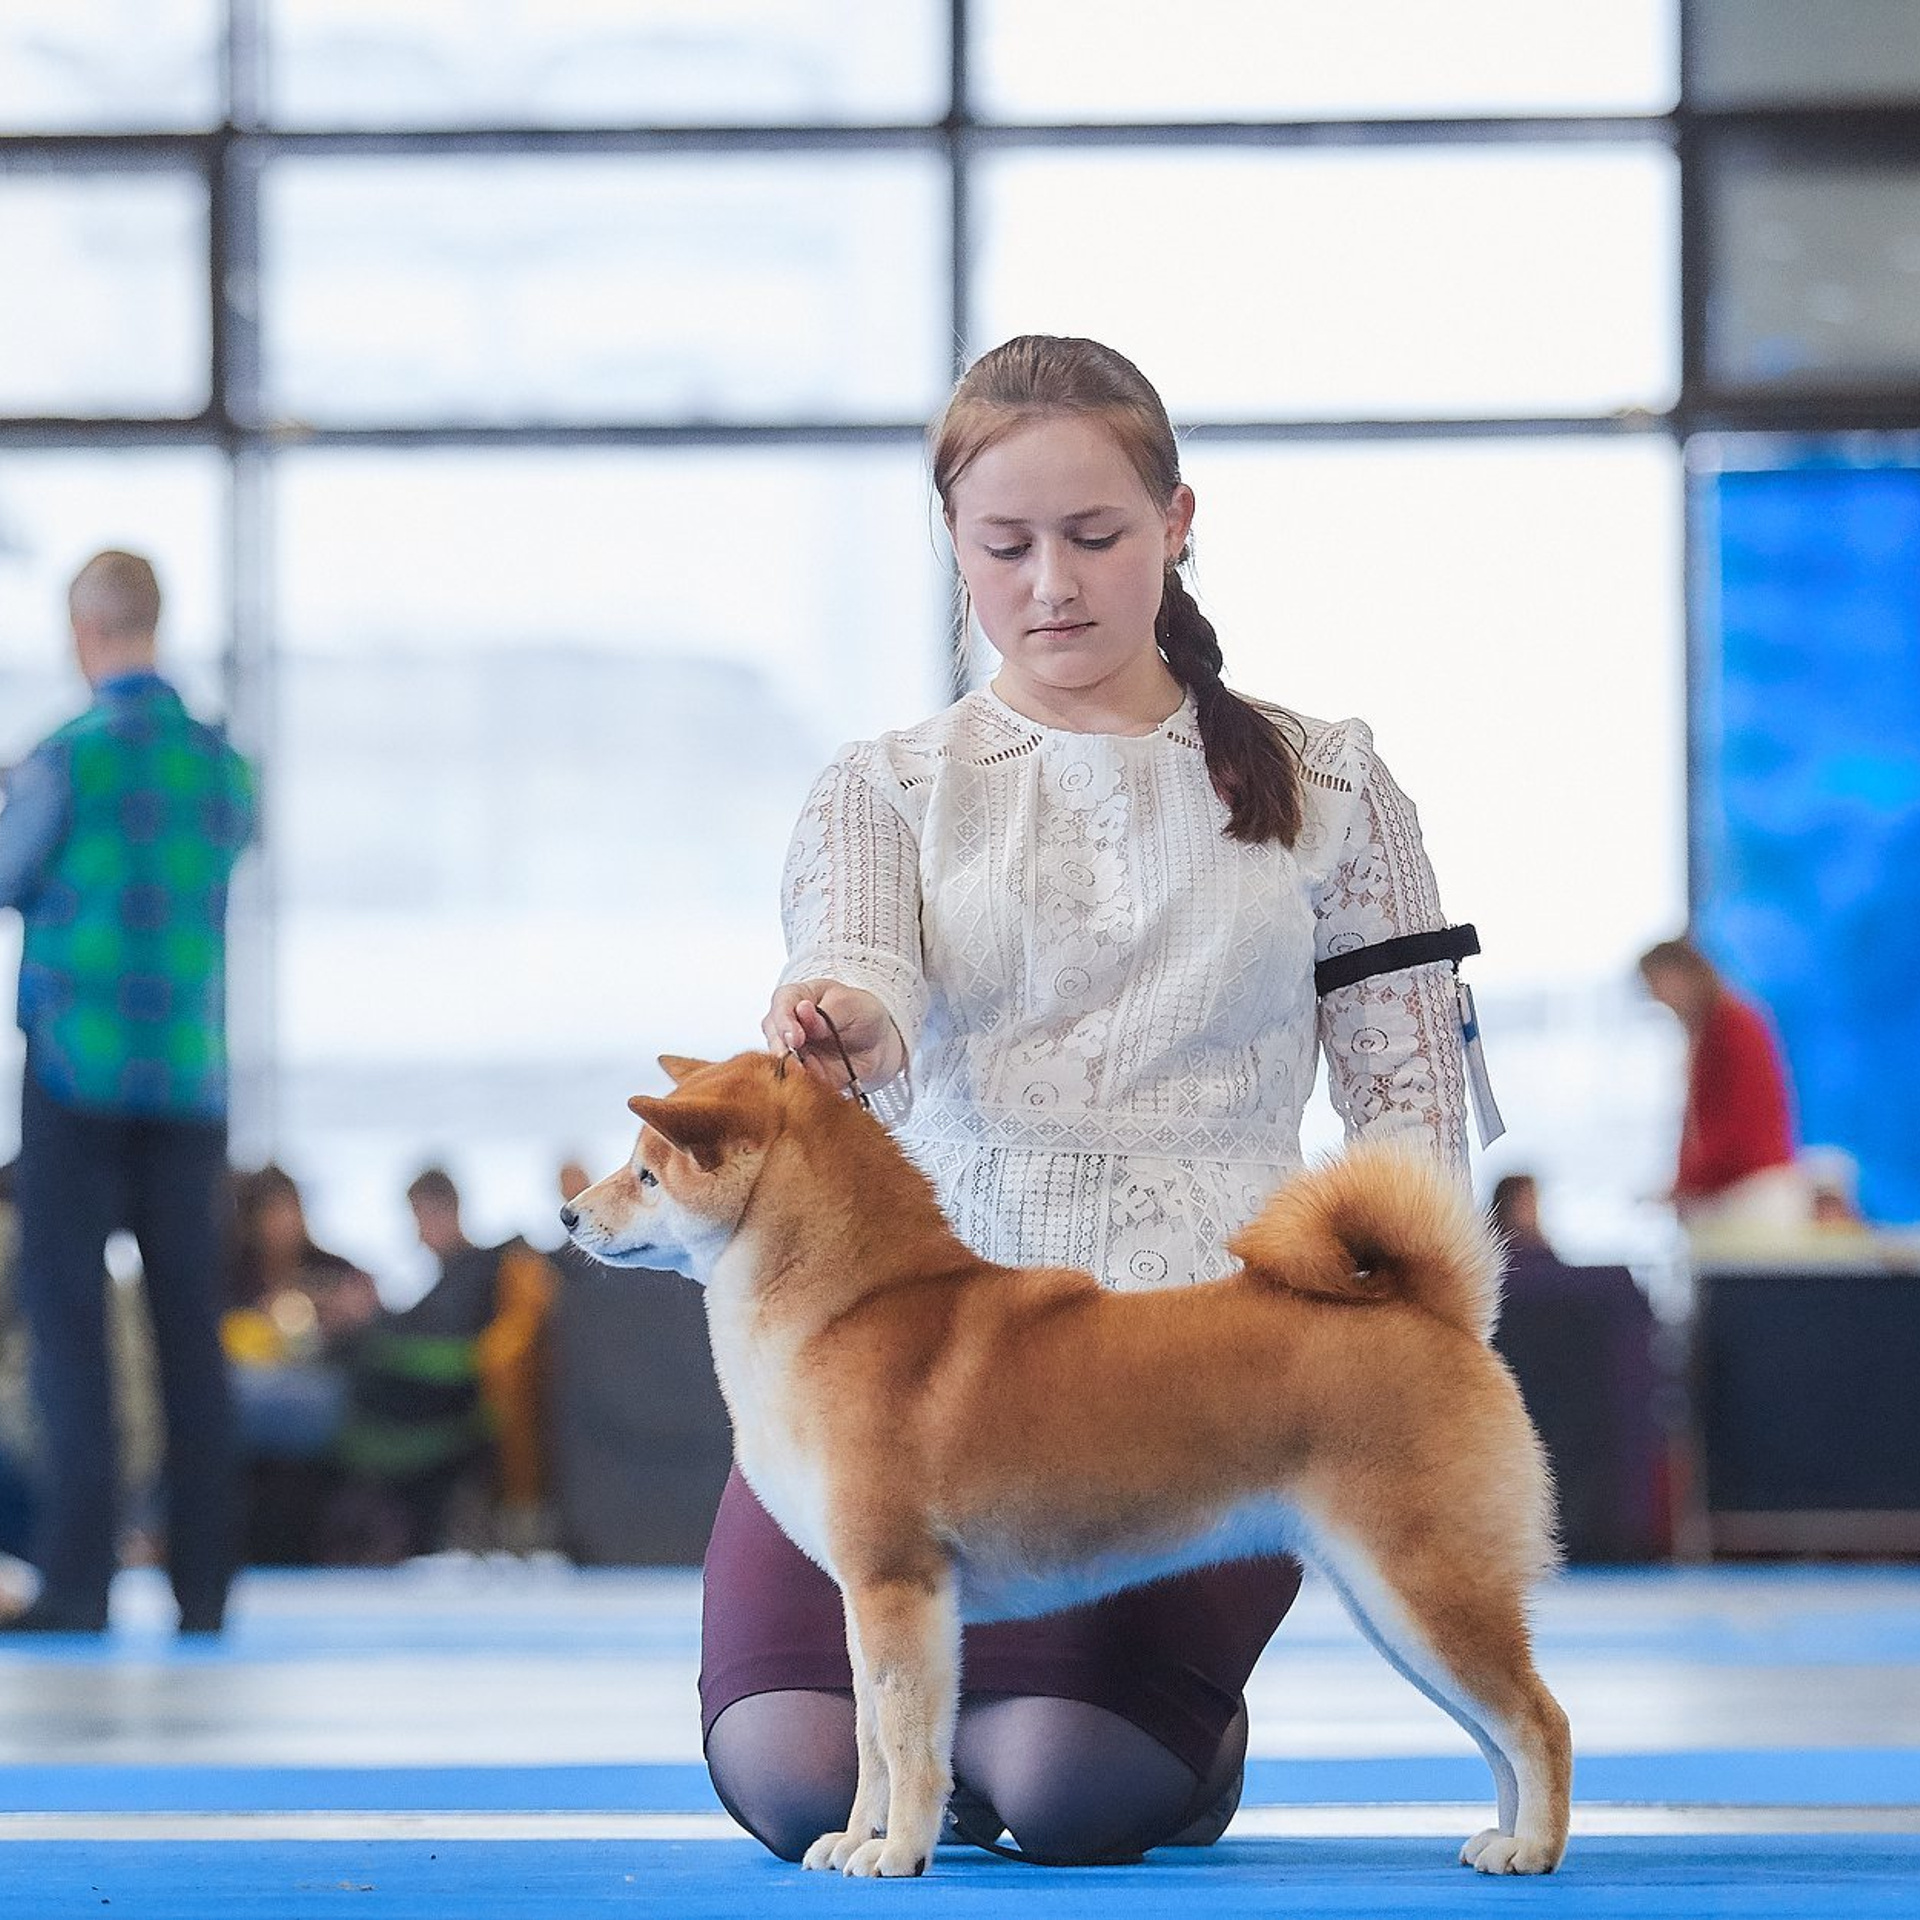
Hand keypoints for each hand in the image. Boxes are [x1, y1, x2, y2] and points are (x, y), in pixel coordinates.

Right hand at [763, 980, 904, 1090]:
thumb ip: (827, 1012)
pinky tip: (817, 1086)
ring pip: (781, 1062)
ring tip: (809, 1075)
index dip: (785, 1022)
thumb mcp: (851, 1005)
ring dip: (794, 1070)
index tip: (796, 1037)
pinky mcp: (803, 1075)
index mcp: (797, 997)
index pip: (782, 1004)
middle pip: (774, 1036)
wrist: (881, 1044)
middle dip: (783, 1050)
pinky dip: (807, 1086)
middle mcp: (789, 1025)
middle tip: (798, 1060)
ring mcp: (794, 1052)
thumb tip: (802, 1011)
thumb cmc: (862, 1013)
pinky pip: (799, 1083)